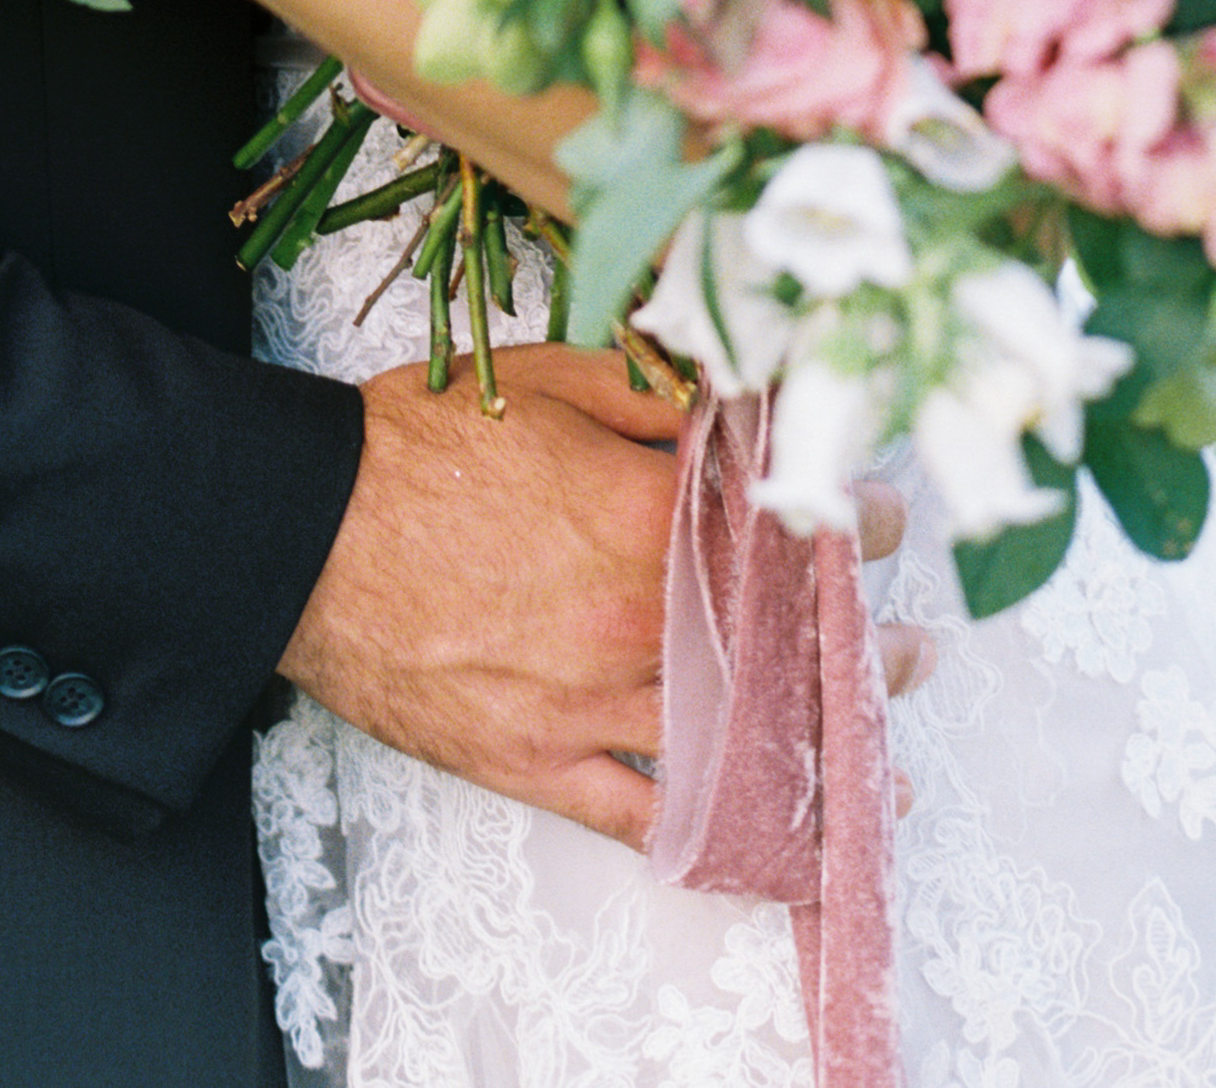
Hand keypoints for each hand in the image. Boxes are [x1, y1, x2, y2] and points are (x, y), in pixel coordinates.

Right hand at [283, 349, 928, 851]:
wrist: (302, 530)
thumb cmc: (416, 443)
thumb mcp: (546, 380)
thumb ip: (656, 393)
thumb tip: (741, 400)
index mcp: (641, 521)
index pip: (783, 531)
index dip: (850, 527)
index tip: (888, 522)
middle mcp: (632, 624)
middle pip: (776, 648)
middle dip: (858, 650)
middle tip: (913, 651)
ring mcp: (587, 705)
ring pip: (730, 738)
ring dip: (814, 742)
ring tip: (878, 748)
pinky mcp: (537, 762)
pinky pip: (643, 815)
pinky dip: (713, 829)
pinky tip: (774, 834)